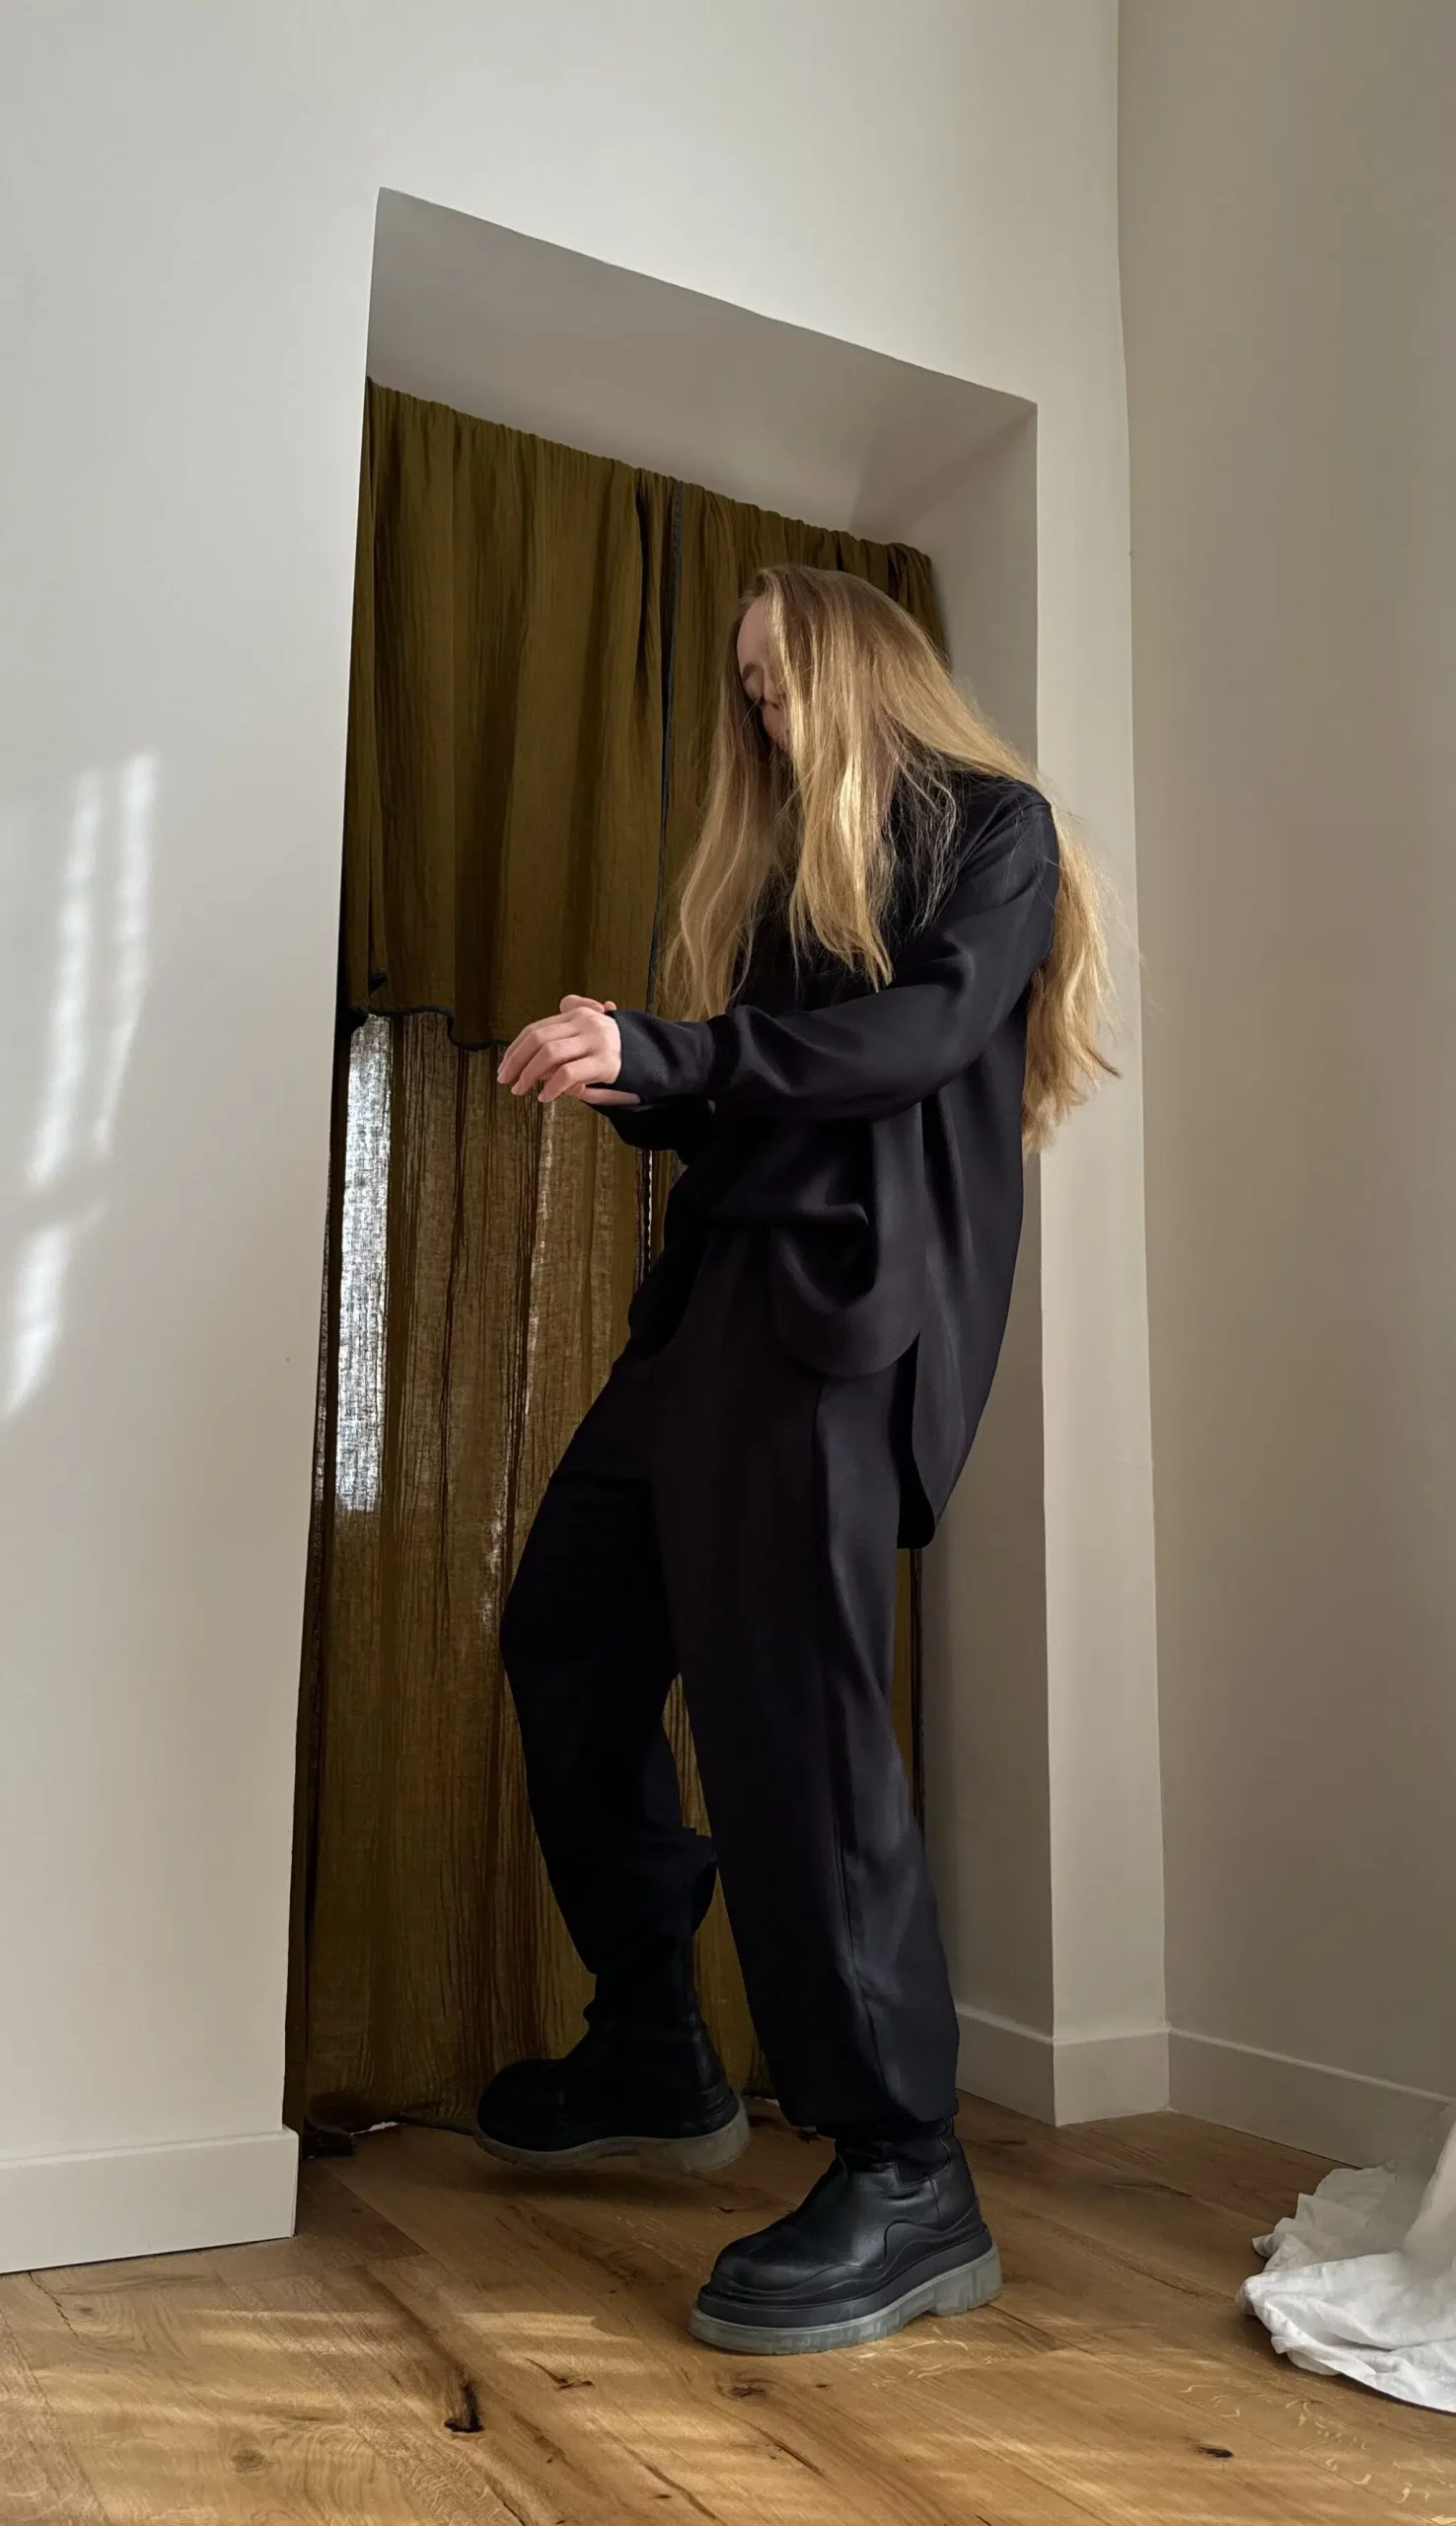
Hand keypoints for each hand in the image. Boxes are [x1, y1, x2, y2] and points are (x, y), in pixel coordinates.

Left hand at [498, 996, 639, 1105]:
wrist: (651, 1054)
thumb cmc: (614, 1048)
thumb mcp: (591, 1030)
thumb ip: (564, 1032)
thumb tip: (531, 1053)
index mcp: (577, 1014)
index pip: (535, 1029)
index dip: (515, 1049)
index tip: (504, 1067)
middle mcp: (585, 1023)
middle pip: (538, 1039)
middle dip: (516, 1062)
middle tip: (506, 1080)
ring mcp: (596, 1041)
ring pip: (549, 1054)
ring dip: (529, 1075)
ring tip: (521, 1090)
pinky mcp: (605, 1062)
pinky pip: (569, 1074)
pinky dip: (551, 1087)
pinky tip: (544, 1097)